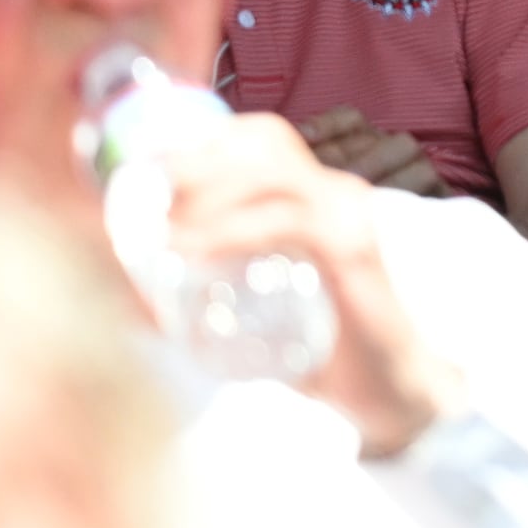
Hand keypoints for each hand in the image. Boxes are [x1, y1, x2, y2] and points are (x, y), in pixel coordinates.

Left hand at [161, 111, 456, 454]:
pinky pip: (287, 222)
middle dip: (194, 162)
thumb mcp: (266, 307)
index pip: (265, 137)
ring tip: (161, 230)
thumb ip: (213, 295)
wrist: (392, 389)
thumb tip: (135, 302)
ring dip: (204, 195)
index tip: (149, 171)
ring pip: (270, 175)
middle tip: (146, 201)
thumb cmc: (327, 351)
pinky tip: (191, 251)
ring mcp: (349, 216)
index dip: (204, 142)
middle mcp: (338, 193)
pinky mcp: (352, 250)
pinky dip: (230, 231)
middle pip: (263, 142)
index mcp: (321, 196)